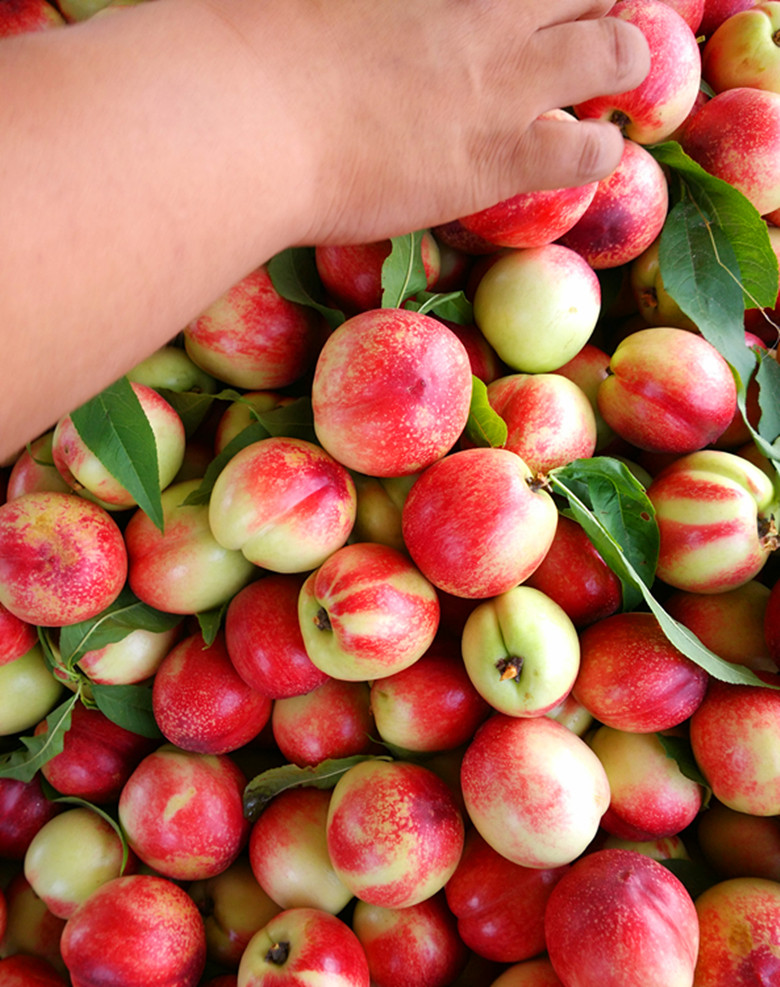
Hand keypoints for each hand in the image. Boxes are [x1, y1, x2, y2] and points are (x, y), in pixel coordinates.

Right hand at [211, 0, 650, 244]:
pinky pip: (591, 152)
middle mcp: (489, 12)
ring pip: (619, 51)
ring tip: (599, 89)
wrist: (246, 116)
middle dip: (593, 3)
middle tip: (570, 31)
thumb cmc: (251, 41)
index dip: (540, 3)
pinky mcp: (499, 156)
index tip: (525, 16)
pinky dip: (598, 151)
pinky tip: (580, 153)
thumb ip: (369, 10)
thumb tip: (386, 24)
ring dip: (620, 64)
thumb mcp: (321, 1)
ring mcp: (502, 79)